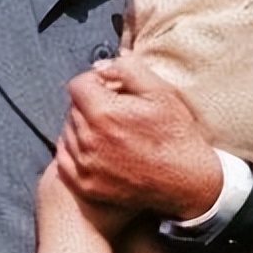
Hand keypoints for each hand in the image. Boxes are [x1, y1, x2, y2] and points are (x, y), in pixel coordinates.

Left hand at [56, 54, 222, 219]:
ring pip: (68, 132)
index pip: (77, 85)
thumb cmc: (176, 135)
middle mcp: (89, 140)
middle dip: (91, 104)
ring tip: (112, 133)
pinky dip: (76, 151)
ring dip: (84, 127)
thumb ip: (127, 69)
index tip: (110, 90)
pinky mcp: (85, 185)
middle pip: (73, 108)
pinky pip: (64, 159)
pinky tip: (99, 150)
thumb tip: (100, 67)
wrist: (188, 182)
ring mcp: (85, 165)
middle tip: (116, 112)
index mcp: (103, 113)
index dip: (95, 82)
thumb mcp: (161, 92)